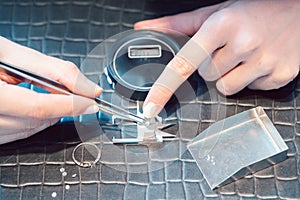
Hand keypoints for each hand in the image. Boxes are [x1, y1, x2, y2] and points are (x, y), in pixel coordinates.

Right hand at [0, 36, 101, 143]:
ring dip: (49, 116)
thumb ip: (53, 70)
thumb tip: (87, 88)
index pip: (37, 107)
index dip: (71, 105)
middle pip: (34, 121)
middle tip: (75, 95)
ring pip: (26, 131)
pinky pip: (14, 136)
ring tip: (53, 97)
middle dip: (61, 108)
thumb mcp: (9, 53)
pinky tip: (36, 109)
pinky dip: (33, 123)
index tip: (91, 102)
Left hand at [135, 0, 299, 117]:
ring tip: (243, 55)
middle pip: (206, 76)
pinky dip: (250, 79)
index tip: (151, 106)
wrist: (299, 10)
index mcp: (222, 25)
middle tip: (228, 48)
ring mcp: (264, 61)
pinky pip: (250, 91)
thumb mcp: (216, 12)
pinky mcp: (280, 75)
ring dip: (229, 76)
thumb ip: (179, 24)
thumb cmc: (255, 9)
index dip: (164, 87)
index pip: (184, 63)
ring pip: (225, 88)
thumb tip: (147, 27)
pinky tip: (258, 61)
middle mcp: (244, 43)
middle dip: (212, 65)